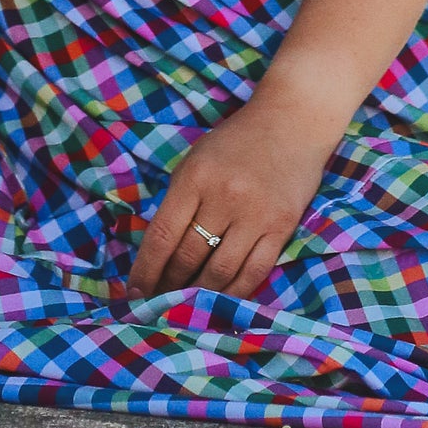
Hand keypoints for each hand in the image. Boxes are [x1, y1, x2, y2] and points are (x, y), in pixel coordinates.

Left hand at [127, 88, 338, 304]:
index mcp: (196, 177)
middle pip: (189, 257)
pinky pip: (254, 272)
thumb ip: (178, 202)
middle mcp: (225, 197)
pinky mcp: (282, 227)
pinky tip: (221, 300)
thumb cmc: (236, 142)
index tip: (135, 293)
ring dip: (200, 295)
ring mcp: (256, 214)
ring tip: (188, 305)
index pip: (162, 236)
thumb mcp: (196, 161)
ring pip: (220, 272)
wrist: (292, 122)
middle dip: (170, 285)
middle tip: (160, 302)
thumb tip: (158, 253)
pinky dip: (234, 293)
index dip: (146, 270)